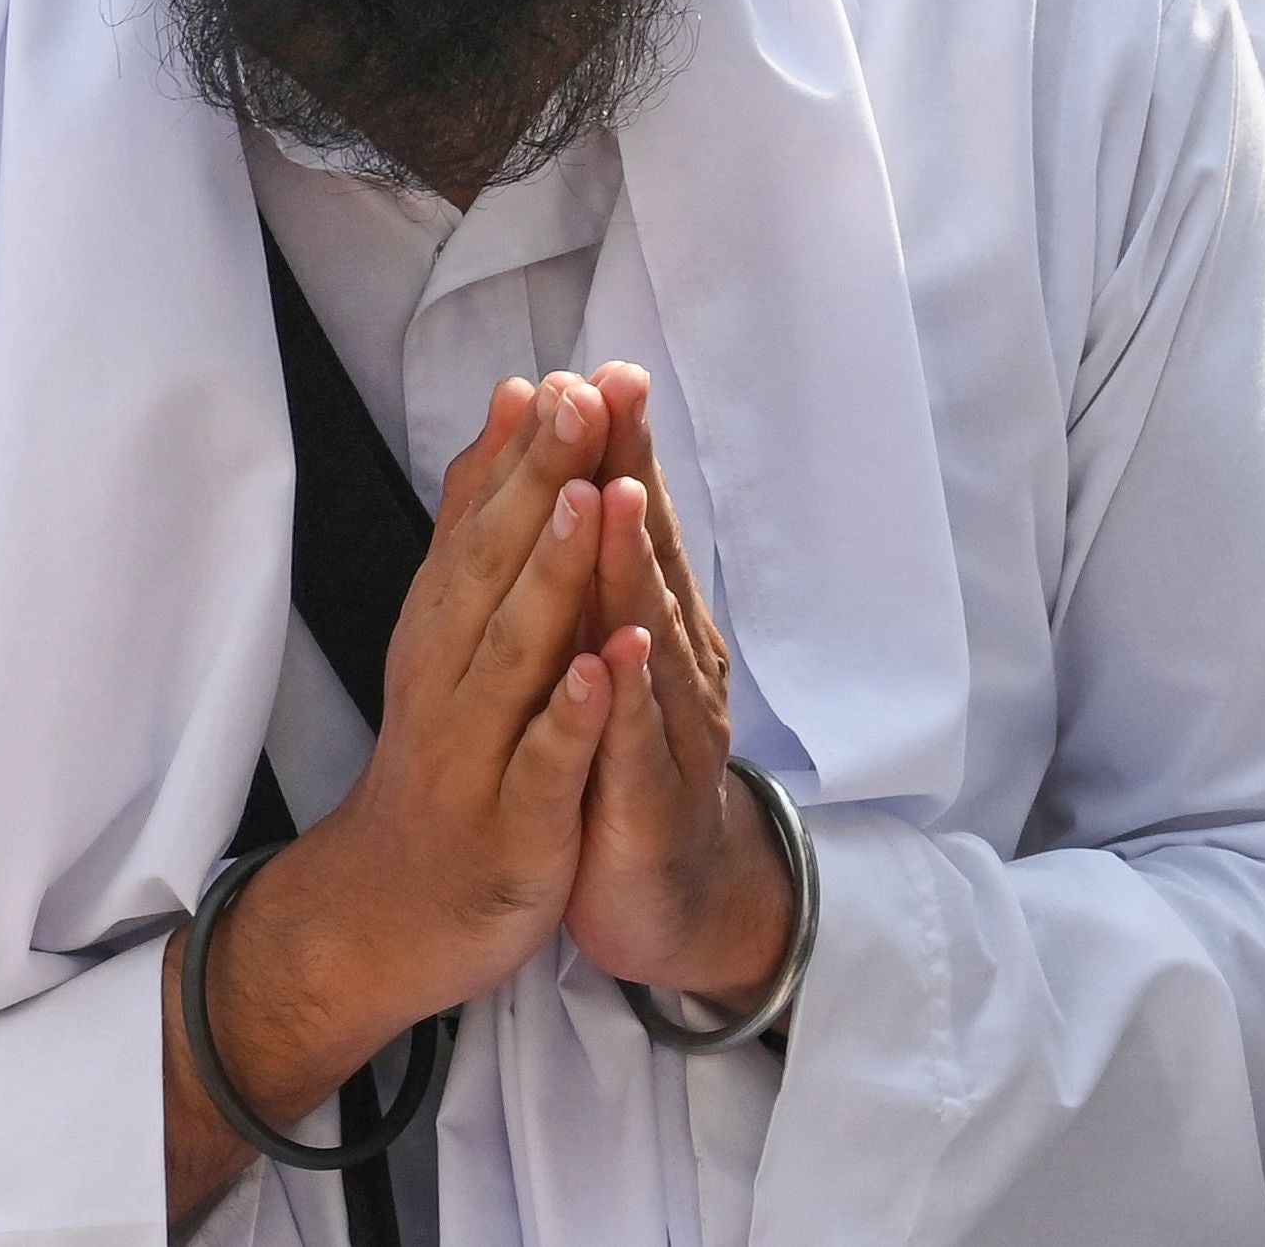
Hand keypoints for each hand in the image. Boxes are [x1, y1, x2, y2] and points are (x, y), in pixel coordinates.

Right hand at [164, 373, 617, 1220]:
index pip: (480, 524)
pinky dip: (569, 717)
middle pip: (492, 567)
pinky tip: (602, 671)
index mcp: (441, 626)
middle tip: (577, 399)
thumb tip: (508, 403)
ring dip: (550, 575)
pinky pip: (540, 765)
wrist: (393, 907)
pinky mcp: (509, 824)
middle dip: (539, 482)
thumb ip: (481, 521)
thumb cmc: (441, 753)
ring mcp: (474, 750)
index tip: (560, 374)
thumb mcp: (450, 631)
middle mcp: (447, 674)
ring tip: (588, 501)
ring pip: (513, 653)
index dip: (520, 451)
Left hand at [562, 364, 790, 1008]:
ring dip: (633, 566)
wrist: (670, 898)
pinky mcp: (652, 804)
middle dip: (630, 473)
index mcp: (656, 622)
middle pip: (650, 555)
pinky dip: (625, 698)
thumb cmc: (628, 761)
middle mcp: (674, 662)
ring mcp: (669, 731)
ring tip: (612, 499)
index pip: (635, 521)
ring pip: (650, 637)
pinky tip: (618, 656)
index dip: (621, 447)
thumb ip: (602, 571)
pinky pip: (637, 745)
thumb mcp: (609, 654)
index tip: (602, 368)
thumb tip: (589, 471)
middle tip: (617, 393)